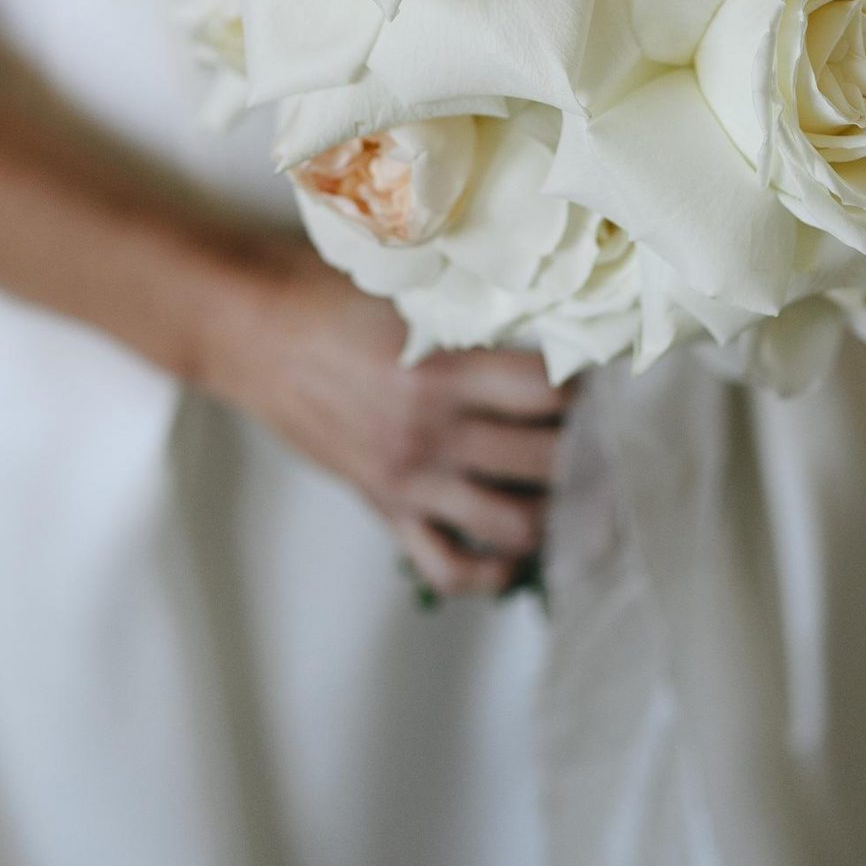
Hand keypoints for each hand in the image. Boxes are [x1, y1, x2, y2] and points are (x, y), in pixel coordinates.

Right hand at [201, 242, 573, 596]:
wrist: (252, 334)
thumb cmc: (327, 297)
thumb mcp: (406, 295)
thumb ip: (469, 320)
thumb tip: (547, 323)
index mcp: (442, 369)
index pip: (548, 393)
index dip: (588, 388)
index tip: (609, 379)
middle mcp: (431, 432)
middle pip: (546, 461)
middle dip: (592, 454)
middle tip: (614, 440)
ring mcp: (409, 478)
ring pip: (513, 524)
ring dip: (556, 513)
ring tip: (582, 495)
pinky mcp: (384, 507)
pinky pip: (448, 567)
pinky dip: (490, 570)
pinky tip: (513, 550)